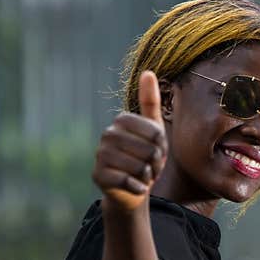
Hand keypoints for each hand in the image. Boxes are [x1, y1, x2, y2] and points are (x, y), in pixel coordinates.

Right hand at [92, 71, 168, 212]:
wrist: (130, 188)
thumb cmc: (144, 155)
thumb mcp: (152, 128)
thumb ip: (150, 101)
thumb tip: (147, 71)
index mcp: (121, 120)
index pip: (156, 133)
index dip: (162, 148)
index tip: (157, 152)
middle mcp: (107, 134)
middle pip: (149, 151)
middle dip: (156, 164)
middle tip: (151, 168)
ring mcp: (100, 154)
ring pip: (139, 167)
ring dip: (148, 177)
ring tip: (143, 176)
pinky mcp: (97, 175)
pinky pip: (127, 182)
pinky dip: (138, 188)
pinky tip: (136, 187)